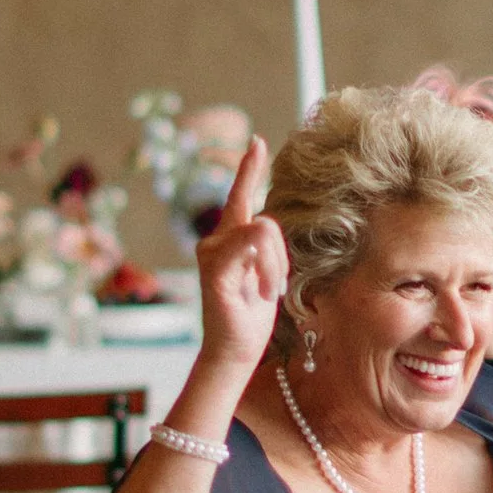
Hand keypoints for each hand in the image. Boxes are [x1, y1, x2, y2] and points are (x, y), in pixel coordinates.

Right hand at [193, 137, 288, 380]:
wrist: (235, 350)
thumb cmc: (250, 317)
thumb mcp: (265, 274)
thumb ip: (263, 247)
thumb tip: (267, 224)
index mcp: (228, 240)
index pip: (239, 197)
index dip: (248, 168)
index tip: (256, 141)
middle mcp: (214, 241)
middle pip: (266, 222)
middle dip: (281, 257)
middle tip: (273, 289)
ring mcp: (211, 252)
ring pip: (265, 230)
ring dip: (276, 266)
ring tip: (266, 293)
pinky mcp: (215, 267)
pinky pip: (253, 243)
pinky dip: (267, 269)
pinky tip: (260, 292)